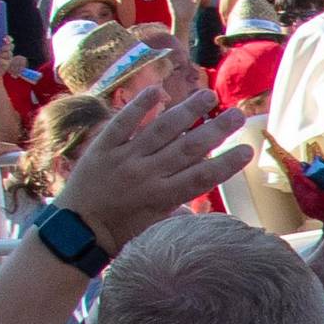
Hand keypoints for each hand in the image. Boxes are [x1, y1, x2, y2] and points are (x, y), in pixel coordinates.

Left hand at [51, 86, 250, 250]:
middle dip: (216, 130)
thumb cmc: (119, 232)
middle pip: (188, 148)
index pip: (202, 177)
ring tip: (207, 95)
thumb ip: (179, 212)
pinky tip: (159, 90)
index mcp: (162, 197)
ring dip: (187, 111)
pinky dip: (140, 105)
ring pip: (161, 129)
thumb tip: (206, 208)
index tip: (247, 150)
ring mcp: (124, 158)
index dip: (226, 163)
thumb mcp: (155, 229)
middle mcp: (147, 174)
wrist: (76, 231)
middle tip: (237, 115)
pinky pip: (123, 122)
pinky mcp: (103, 147)